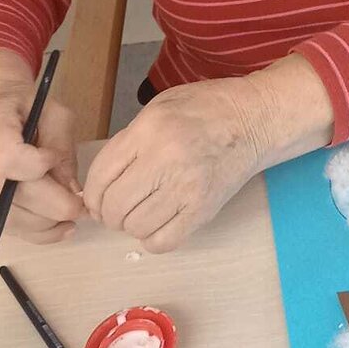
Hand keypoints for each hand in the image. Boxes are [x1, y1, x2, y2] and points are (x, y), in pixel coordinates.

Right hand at [0, 50, 82, 244]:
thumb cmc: (22, 106)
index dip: (43, 165)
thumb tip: (71, 187)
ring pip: (8, 221)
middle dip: (55, 206)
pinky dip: (33, 232)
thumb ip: (61, 144)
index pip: (14, 160)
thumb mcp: (51, 111)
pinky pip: (2, 228)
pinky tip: (57, 228)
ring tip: (72, 220)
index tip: (56, 159)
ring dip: (45, 226)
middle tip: (83, 207)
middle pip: (13, 198)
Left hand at [81, 59, 333, 252]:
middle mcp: (166, 160)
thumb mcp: (161, 106)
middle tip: (115, 209)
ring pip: (136, 227)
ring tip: (139, 213)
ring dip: (130, 226)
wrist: (256, 119)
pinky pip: (164, 241)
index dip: (91, 194)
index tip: (96, 199)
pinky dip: (152, 239)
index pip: (101, 176)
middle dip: (107, 213)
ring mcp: (187, 188)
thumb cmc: (206, 107)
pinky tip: (156, 225)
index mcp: (150, 130)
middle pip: (115, 206)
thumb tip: (103, 182)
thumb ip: (129, 139)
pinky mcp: (204, 209)